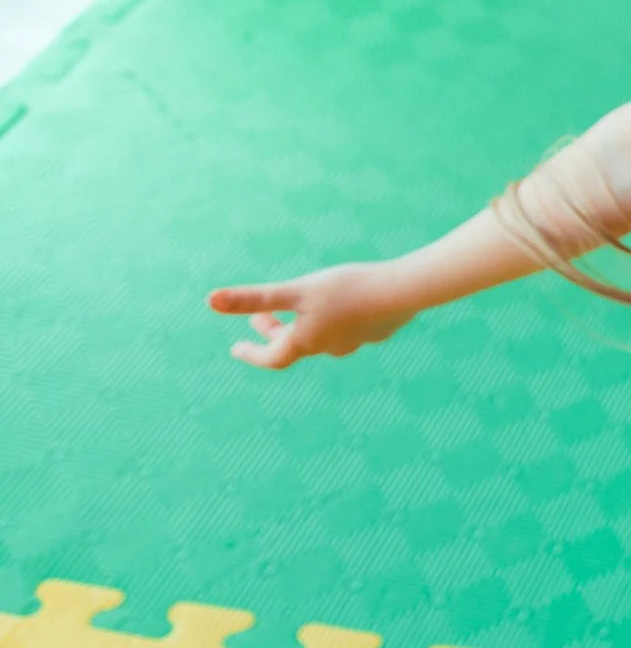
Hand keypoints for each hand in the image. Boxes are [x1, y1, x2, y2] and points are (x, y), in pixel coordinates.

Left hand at [208, 263, 415, 368]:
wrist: (402, 292)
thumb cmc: (346, 289)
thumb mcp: (296, 290)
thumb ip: (255, 298)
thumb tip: (210, 300)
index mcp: (307, 341)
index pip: (272, 357)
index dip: (251, 354)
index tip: (235, 349)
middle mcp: (329, 347)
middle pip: (295, 346)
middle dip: (274, 331)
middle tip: (260, 317)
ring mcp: (356, 341)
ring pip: (322, 338)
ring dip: (304, 326)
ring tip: (302, 309)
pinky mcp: (377, 330)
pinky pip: (348, 329)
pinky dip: (335, 320)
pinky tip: (344, 304)